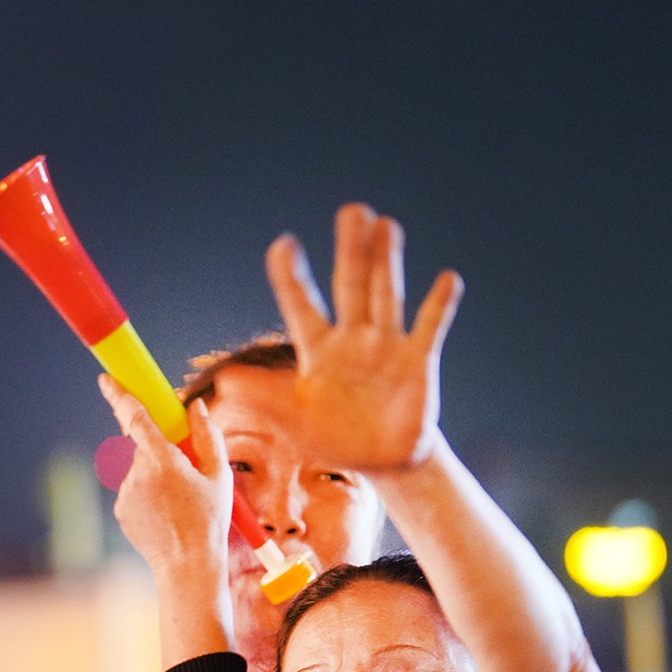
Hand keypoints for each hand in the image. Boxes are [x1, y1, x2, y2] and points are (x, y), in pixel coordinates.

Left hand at [98, 374, 230, 581]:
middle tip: (184, 474)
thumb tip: (194, 406)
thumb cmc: (208, 520)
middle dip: (161, 451)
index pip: (135, 417)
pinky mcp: (120, 509)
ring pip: (141, 469)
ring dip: (157, 475)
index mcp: (162, 459)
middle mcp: (137, 472)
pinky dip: (149, 495)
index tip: (106, 379)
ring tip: (179, 503)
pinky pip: (134, 490)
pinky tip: (167, 514)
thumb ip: (207, 436)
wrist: (187, 566)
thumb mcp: (219, 475)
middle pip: (144, 446)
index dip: (120, 394)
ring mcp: (125, 492)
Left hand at [265, 202, 463, 472]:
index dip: (290, 277)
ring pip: (385, 295)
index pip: (300, 304)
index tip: (283, 244)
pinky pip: (428, 328)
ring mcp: (386, 346)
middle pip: (350, 284)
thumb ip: (262, 396)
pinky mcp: (417, 362)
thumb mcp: (291, 419)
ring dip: (387, 262)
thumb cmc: (333, 436)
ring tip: (386, 225)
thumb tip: (223, 381)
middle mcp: (352, 338)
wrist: (382, 461)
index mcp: (316, 349)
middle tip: (352, 210)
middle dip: (351, 249)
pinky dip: (439, 306)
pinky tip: (448, 279)